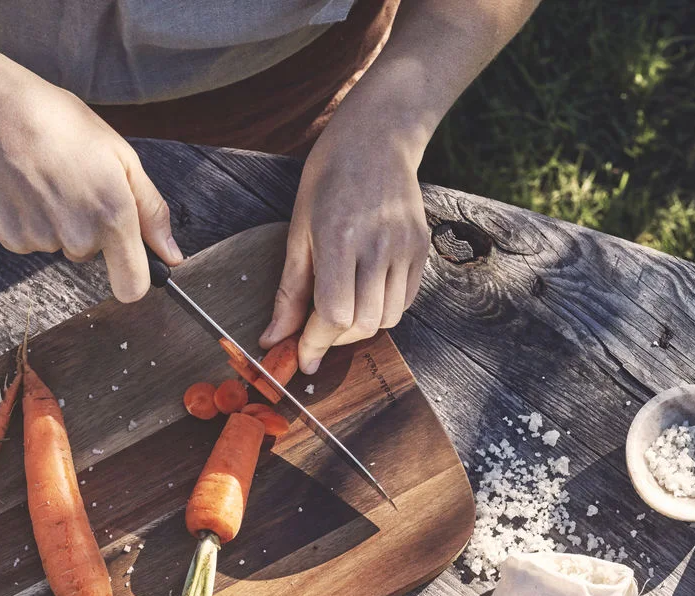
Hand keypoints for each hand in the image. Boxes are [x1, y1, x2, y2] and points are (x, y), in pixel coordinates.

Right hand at [0, 53, 181, 300]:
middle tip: (72, 182)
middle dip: (87, 228)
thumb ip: (151, 211)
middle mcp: (78, 238)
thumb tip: (172, 256)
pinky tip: (23, 186)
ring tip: (45, 179)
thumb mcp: (121, 156)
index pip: (132, 287)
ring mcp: (42, 241)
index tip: (127, 261)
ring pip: (59, 245)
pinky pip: (30, 240)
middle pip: (90, 257)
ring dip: (56, 221)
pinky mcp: (11, 239)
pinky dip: (29, 219)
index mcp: (113, 217)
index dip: (133, 276)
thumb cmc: (59, 123)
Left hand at [261, 115, 430, 370]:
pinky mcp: (421, 248)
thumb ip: (289, 292)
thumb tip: (273, 339)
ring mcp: (405, 247)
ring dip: (359, 328)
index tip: (301, 359)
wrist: (378, 137)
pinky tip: (364, 295)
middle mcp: (378, 245)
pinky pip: (405, 301)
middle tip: (316, 334)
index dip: (315, 344)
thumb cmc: (329, 179)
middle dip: (334, 340)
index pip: (333, 315)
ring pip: (387, 319)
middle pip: (361, 324)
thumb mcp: (298, 232)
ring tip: (340, 311)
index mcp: (340, 239)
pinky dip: (383, 311)